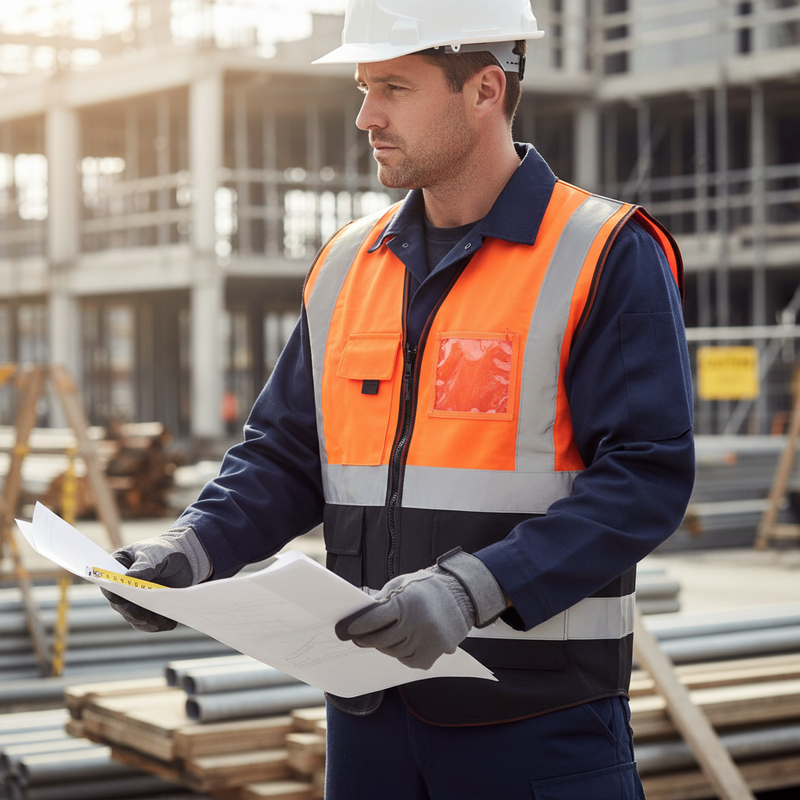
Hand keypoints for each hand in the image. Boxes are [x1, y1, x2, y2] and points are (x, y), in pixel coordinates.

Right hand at [102, 527, 210, 631]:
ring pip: (133, 617)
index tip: (121, 600)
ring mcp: (133, 599)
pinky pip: (147, 622)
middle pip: (120, 605)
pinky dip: (156, 625)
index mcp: (116, 567)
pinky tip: (168, 623)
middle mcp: (121, 586)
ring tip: (162, 622)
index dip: (113, 593)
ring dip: (147, 622)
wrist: (186, 558)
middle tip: (145, 617)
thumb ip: (141, 567)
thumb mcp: (153, 555)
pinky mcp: (146, 608)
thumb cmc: (165, 551)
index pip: (108, 583)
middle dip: (132, 613)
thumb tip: (128, 579)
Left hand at [336, 548, 506, 669]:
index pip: (372, 620)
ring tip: (385, 637)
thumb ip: (381, 602)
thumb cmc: (424, 588)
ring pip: (393, 652)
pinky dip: (402, 655)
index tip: (345, 630)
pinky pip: (408, 661)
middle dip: (366, 639)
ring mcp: (426, 641)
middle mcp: (416, 623)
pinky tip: (405, 643)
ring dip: (385, 646)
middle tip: (358, 638)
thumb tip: (356, 617)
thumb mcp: (400, 586)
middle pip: (380, 640)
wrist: (461, 595)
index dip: (356, 626)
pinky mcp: (434, 655)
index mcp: (405, 603)